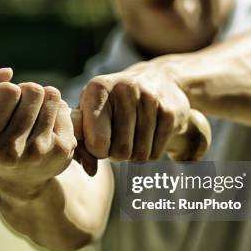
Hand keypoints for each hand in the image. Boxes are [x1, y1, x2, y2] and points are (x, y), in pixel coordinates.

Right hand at [0, 69, 76, 197]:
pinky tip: (45, 126)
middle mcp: (10, 151)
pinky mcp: (61, 150)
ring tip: (32, 115)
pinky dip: (55, 109)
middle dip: (25, 93)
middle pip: (32, 90)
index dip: (2, 91)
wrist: (19, 176)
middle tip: (18, 110)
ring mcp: (38, 152)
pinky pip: (63, 107)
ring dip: (41, 99)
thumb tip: (7, 72)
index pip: (6, 90)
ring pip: (50, 95)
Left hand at [75, 63, 189, 173]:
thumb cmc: (112, 104)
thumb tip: (89, 170)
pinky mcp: (169, 113)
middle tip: (119, 138)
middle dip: (117, 153)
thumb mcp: (90, 113)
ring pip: (140, 154)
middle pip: (120, 152)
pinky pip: (156, 153)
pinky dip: (150, 152)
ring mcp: (150, 100)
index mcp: (98, 89)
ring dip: (134, 154)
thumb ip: (81, 142)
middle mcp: (125, 90)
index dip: (97, 150)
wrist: (157, 80)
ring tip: (132, 136)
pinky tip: (148, 135)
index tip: (100, 140)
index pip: (97, 142)